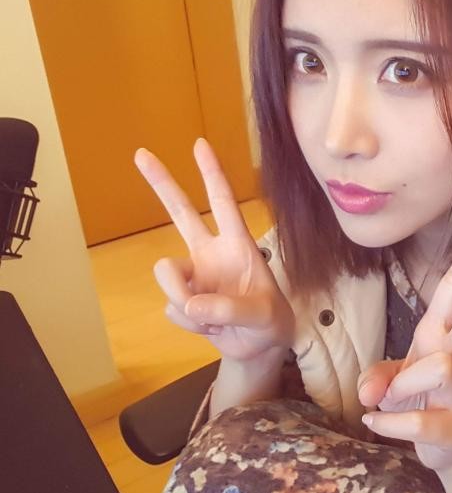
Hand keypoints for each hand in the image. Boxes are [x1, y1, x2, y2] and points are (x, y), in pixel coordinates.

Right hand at [134, 138, 293, 361]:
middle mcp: (211, 253)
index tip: (200, 144)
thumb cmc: (270, 322)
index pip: (223, 204)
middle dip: (162, 183)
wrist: (260, 348)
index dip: (212, 174)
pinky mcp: (182, 300)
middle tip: (141, 154)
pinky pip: (174, 310)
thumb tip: (191, 303)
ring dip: (185, 302)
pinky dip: (192, 324)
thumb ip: (230, 308)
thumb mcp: (262, 316)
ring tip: (214, 319)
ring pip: (167, 276)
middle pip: (180, 213)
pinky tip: (211, 326)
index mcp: (237, 245)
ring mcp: (194, 276)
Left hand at [357, 217, 451, 481]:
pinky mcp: (450, 426)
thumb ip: (379, 375)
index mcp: (439, 335)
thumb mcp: (393, 379)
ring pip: (437, 366)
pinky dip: (388, 421)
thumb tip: (369, 392)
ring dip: (402, 384)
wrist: (445, 448)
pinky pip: (415, 418)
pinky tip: (374, 421)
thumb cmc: (422, 399)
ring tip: (386, 398)